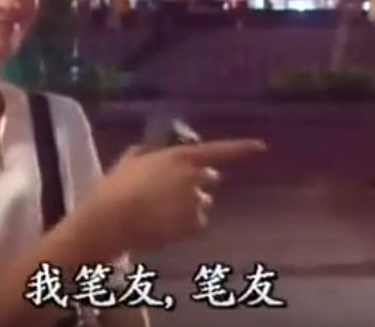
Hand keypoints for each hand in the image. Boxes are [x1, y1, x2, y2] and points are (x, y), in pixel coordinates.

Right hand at [80, 139, 266, 250]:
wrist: (113, 219)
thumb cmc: (116, 186)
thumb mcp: (129, 160)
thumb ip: (146, 153)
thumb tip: (151, 152)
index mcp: (181, 157)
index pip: (220, 150)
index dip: (242, 148)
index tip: (261, 147)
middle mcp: (194, 177)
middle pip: (209, 178)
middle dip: (198, 183)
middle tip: (173, 192)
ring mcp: (196, 202)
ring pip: (200, 204)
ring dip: (189, 206)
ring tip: (160, 213)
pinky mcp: (193, 225)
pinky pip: (195, 225)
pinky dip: (184, 227)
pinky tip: (163, 227)